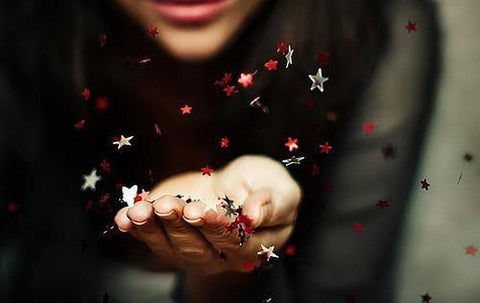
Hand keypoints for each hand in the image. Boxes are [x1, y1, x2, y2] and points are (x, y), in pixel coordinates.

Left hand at [114, 155, 301, 274]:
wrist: (241, 184)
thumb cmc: (265, 185)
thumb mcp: (280, 189)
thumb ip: (272, 204)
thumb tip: (253, 217)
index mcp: (252, 246)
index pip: (232, 242)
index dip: (214, 228)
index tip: (199, 211)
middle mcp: (220, 255)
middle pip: (197, 248)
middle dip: (179, 226)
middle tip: (168, 206)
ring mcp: (192, 248)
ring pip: (170, 245)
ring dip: (153, 227)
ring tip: (140, 210)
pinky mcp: (171, 235)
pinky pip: (150, 236)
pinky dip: (134, 227)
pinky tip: (122, 218)